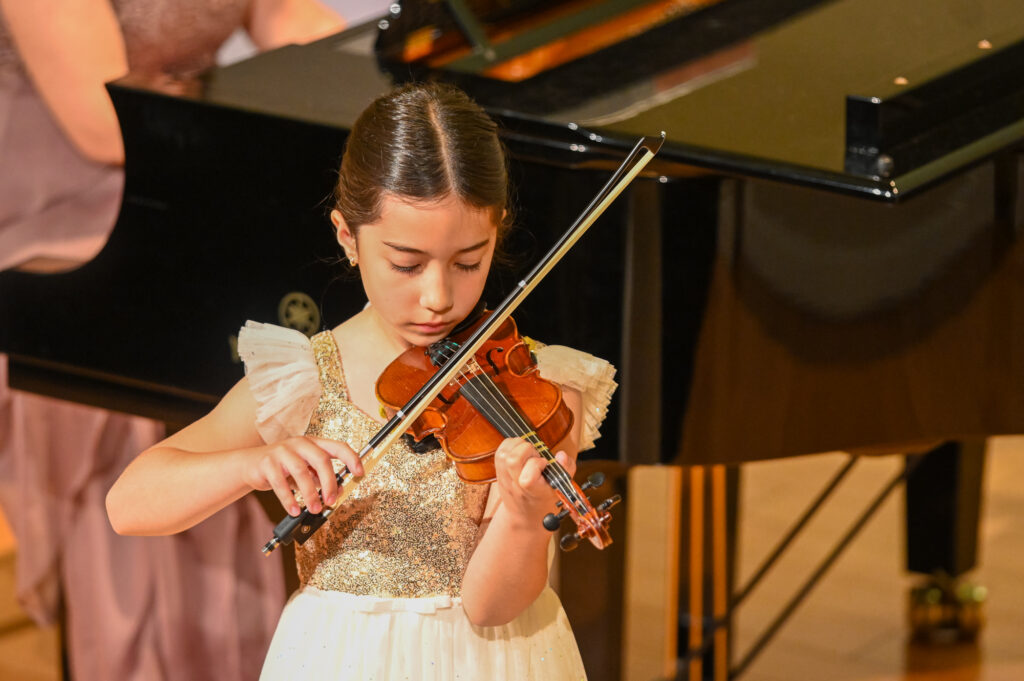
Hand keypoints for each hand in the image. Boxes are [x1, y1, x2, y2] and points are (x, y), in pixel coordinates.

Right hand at [242, 436, 363, 515]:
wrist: (251, 465)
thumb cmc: (283, 468)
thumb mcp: (305, 471)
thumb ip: (321, 479)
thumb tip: (338, 492)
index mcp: (313, 443)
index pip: (338, 446)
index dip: (351, 458)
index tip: (359, 474)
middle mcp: (300, 444)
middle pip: (321, 459)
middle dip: (330, 482)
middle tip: (332, 501)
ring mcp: (282, 451)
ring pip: (301, 471)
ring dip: (310, 494)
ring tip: (314, 509)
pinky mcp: (267, 463)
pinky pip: (280, 483)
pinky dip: (289, 499)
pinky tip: (294, 510)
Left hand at [493, 437, 576, 527]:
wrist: (524, 512)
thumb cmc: (544, 496)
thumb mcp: (561, 485)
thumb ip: (566, 469)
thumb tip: (561, 455)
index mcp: (532, 491)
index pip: (527, 478)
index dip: (537, 465)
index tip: (545, 466)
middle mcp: (515, 484)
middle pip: (513, 460)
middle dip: (528, 451)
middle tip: (535, 457)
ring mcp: (504, 477)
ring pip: (506, 453)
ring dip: (519, 446)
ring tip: (528, 454)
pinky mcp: (498, 469)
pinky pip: (501, 449)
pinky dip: (511, 445)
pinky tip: (520, 451)